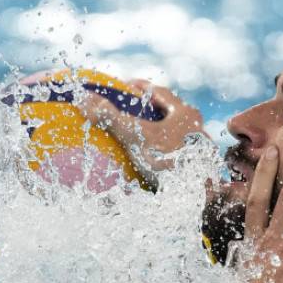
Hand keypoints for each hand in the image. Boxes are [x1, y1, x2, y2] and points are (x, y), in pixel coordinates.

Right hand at [76, 79, 206, 180]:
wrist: (197, 196)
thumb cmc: (168, 161)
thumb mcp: (135, 136)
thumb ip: (110, 117)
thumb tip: (83, 98)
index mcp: (184, 113)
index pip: (160, 92)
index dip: (142, 87)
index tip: (126, 87)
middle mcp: (196, 128)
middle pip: (170, 112)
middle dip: (152, 110)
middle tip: (132, 110)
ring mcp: (199, 149)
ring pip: (176, 134)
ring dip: (159, 132)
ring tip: (140, 137)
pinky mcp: (198, 168)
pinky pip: (177, 154)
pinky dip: (163, 153)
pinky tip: (152, 163)